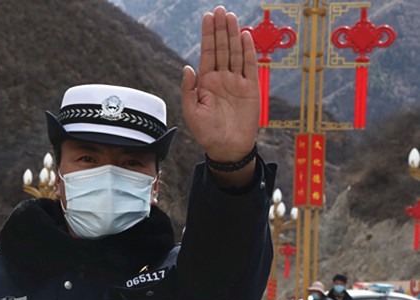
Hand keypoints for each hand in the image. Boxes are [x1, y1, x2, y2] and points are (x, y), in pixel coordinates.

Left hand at [181, 6, 258, 163]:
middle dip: (220, 29)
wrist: (227, 148)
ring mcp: (236, 82)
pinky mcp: (250, 88)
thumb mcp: (191, 112)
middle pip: (222, 48)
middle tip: (220, 10)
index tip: (208, 17)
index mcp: (206, 82)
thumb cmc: (207, 133)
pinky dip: (248, 51)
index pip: (207, 53)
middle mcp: (221, 78)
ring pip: (235, 53)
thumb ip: (188, 90)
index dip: (208, 35)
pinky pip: (250, 66)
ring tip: (230, 17)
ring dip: (233, 35)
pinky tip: (245, 36)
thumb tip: (187, 67)